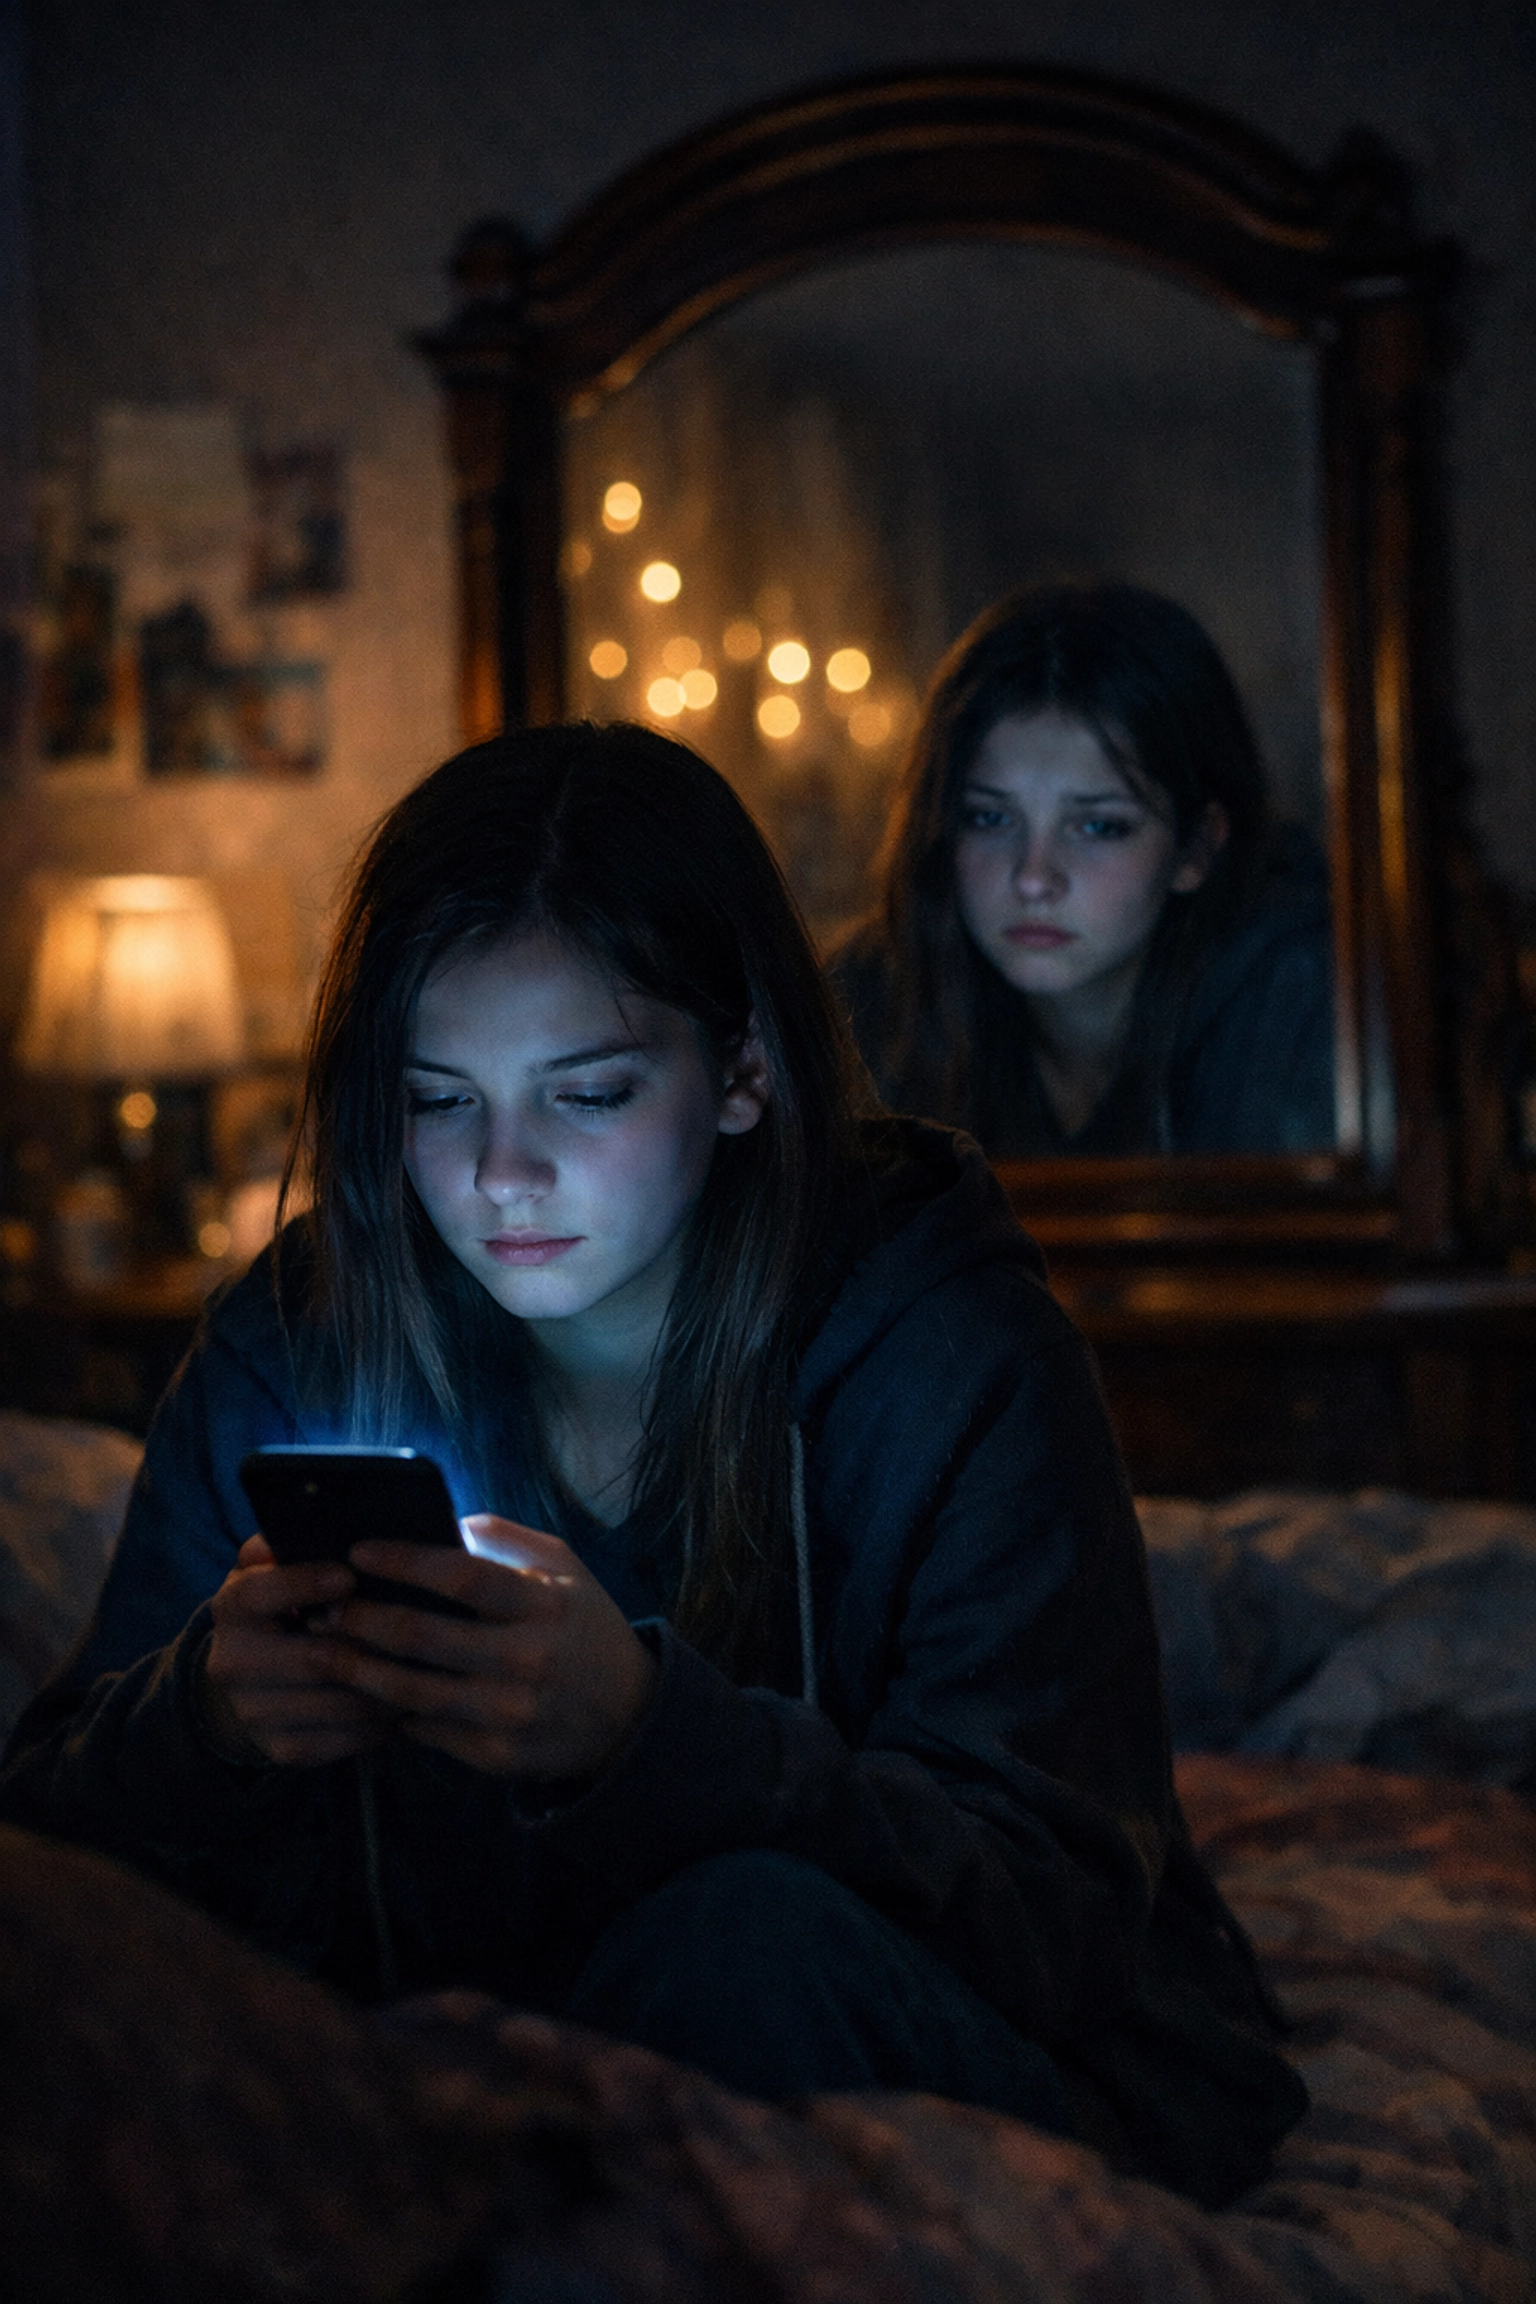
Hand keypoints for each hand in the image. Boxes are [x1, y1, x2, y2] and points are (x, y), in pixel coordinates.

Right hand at [202, 1535, 398, 1766]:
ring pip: (335, 1702)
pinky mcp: (279, 1749)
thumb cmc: (282, 1606)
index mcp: (232, 1607)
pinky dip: (378, 1724)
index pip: (260, 1593)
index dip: (304, 1583)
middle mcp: (232, 1662)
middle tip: (415, 1631)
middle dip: (365, 1644)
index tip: (349, 1576)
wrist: (248, 1679)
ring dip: (385, 1687)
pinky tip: (406, 1704)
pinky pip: (340, 1741)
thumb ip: (289, 1542)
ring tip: (426, 1667)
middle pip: (309, 1658)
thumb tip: (320, 1516)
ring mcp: (254, 1712)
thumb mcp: (275, 1568)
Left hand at [319, 1515, 657, 1779]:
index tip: (358, 1551)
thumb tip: (445, 1520)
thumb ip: (506, 1540)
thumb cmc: (583, 1626)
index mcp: (542, 1604)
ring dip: (358, 1670)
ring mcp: (510, 1713)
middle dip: (361, 1619)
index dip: (403, 1561)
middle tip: (322, 1608)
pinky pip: (427, 1730)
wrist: (627, 1713)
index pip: (461, 1576)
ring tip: (323, 1652)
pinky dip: (391, 1711)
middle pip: (422, 1637)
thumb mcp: (564, 1568)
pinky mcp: (497, 1755)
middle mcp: (527, 1660)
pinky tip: (363, 1693)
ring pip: (412, 1691)